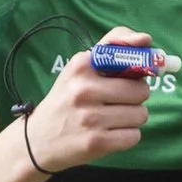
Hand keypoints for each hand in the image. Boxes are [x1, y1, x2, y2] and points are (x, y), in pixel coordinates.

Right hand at [21, 29, 169, 175]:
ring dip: (131, 119)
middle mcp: (83, 89)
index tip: (141, 72)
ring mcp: (89, 118)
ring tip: (110, 120)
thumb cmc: (66, 100)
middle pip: (141, 91)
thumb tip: (145, 38)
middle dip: (135, 98)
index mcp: (81, 66)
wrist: (35, 141)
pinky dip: (126, 137)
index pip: (128, 56)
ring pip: (140, 115)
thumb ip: (111, 47)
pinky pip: (134, 136)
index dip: (142, 65)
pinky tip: (109, 134)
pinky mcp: (95, 143)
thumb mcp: (79, 69)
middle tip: (116, 102)